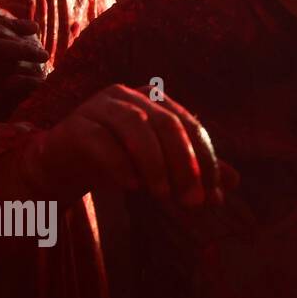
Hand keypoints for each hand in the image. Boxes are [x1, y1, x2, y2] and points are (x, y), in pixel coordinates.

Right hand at [32, 84, 238, 205]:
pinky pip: (100, 140)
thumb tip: (236, 181)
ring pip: (135, 126)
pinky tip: (131, 186)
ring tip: (161, 195)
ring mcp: (97, 107)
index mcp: (150, 99)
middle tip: (192, 201)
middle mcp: (125, 95)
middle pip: (166, 123)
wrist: (60, 165)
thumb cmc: (114, 160)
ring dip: (154, 163)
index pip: (189, 124)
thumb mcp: (157, 165)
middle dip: (184, 164)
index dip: (205, 159)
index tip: (214, 196)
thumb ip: (192, 168)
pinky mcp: (74, 126)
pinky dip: (119, 163)